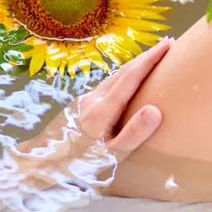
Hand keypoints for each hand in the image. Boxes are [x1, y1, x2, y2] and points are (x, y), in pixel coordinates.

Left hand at [0, 37, 171, 211]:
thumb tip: (156, 110)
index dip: (151, 59)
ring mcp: (85, 101)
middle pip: (123, 71)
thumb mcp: (110, 156)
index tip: (169, 45)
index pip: (131, 77)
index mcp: (103, 110)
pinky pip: (107, 85)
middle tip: (167, 46)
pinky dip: (123, 77)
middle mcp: (93, 99)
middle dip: (146, 57)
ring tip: (153, 60)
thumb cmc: (78, 166)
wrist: (42, 166)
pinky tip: (129, 82)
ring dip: (134, 65)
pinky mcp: (81, 106)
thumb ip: (133, 134)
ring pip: (114, 77)